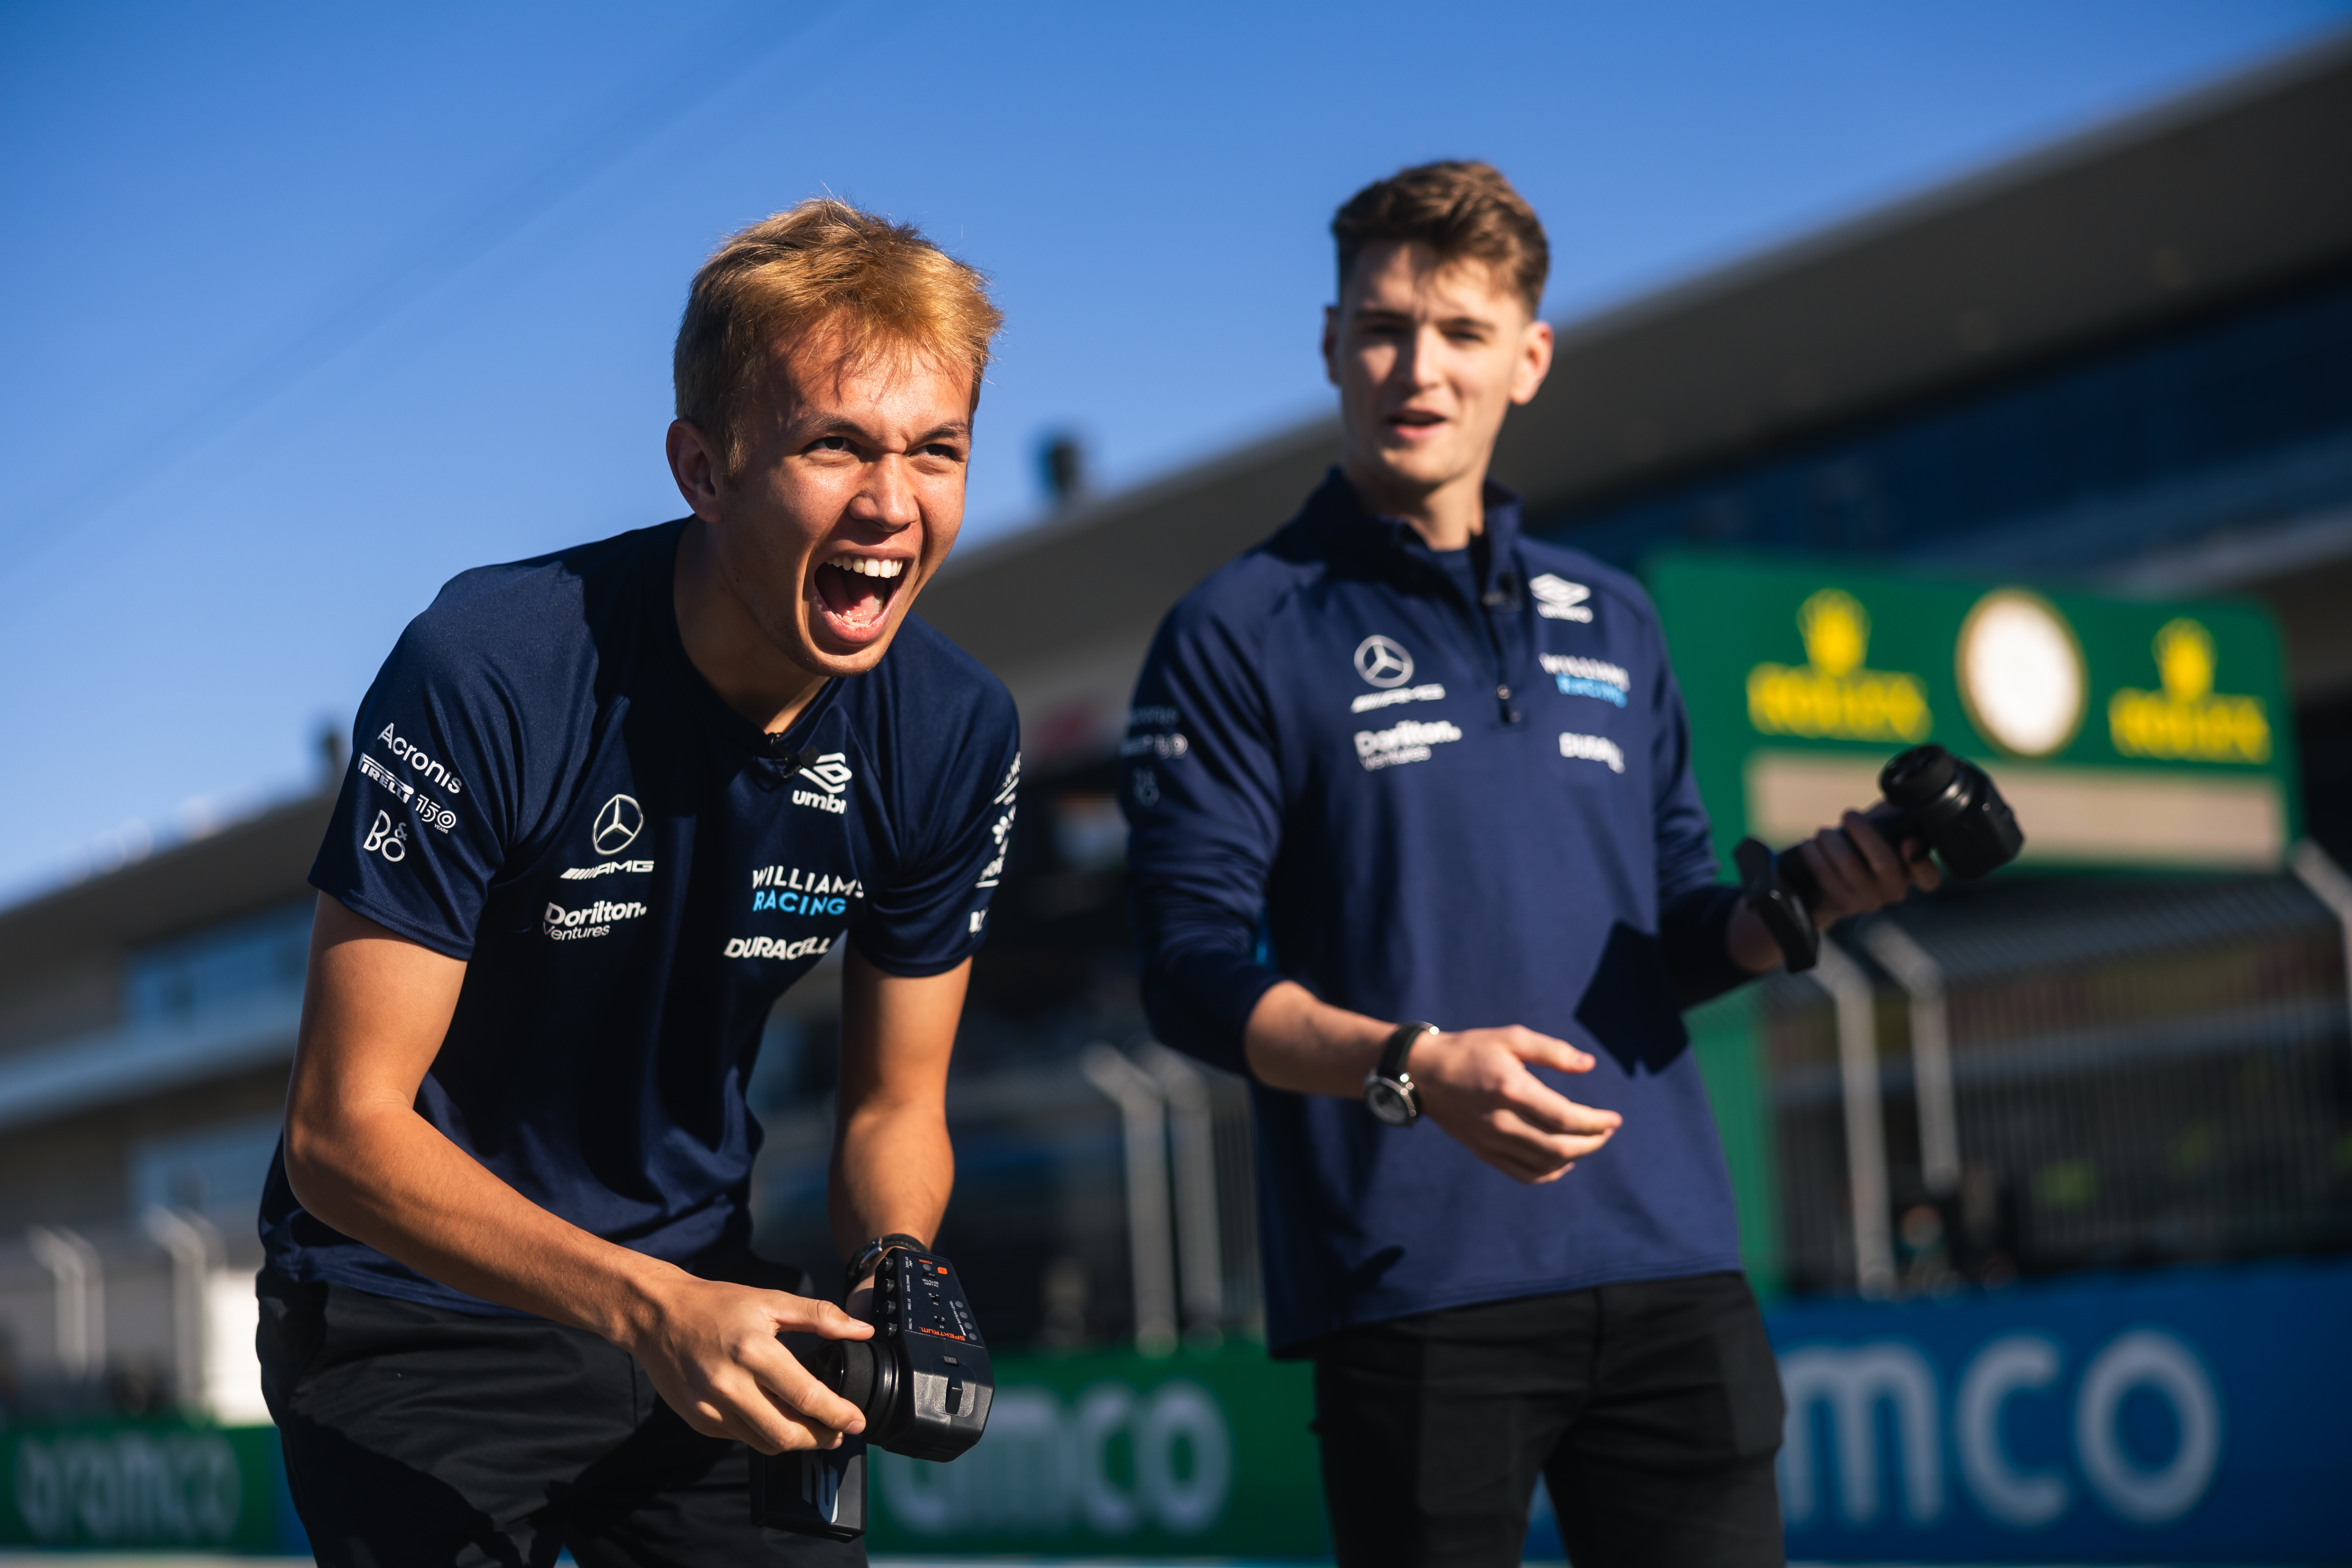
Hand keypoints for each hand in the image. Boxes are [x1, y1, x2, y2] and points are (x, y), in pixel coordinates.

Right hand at [623, 1274, 872, 1453]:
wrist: (657, 1316)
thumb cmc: (715, 1305)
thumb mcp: (769, 1299)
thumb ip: (820, 1315)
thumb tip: (862, 1330)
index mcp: (753, 1351)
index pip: (805, 1396)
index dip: (838, 1414)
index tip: (858, 1420)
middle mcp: (729, 1385)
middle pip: (787, 1433)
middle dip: (821, 1438)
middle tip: (841, 1432)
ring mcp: (710, 1408)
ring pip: (765, 1443)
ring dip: (796, 1442)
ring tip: (816, 1431)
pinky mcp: (699, 1421)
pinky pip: (742, 1438)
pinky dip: (765, 1434)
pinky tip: (777, 1420)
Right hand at [1409, 1026, 1622, 1184]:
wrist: (1423, 1072)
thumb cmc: (1470, 1049)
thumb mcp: (1510, 1038)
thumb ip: (1552, 1051)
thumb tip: (1588, 1065)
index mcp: (1512, 1090)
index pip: (1565, 1118)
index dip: (1596, 1122)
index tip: (1614, 1119)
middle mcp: (1502, 1121)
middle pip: (1559, 1147)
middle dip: (1591, 1142)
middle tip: (1606, 1131)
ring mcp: (1491, 1141)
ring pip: (1544, 1164)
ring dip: (1574, 1157)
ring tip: (1589, 1142)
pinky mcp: (1483, 1151)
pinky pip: (1522, 1174)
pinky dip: (1548, 1174)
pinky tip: (1562, 1163)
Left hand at [1793, 809, 1940, 926]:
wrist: (1827, 887)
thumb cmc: (1859, 849)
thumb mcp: (1880, 831)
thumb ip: (1893, 815)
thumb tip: (1897, 797)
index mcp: (1911, 873)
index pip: (1928, 877)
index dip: (1921, 861)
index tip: (1908, 841)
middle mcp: (1895, 890)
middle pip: (1885, 862)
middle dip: (1864, 832)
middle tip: (1849, 815)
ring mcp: (1870, 900)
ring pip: (1850, 865)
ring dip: (1832, 841)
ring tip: (1823, 832)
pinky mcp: (1844, 905)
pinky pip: (1827, 875)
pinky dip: (1815, 855)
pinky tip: (1810, 845)